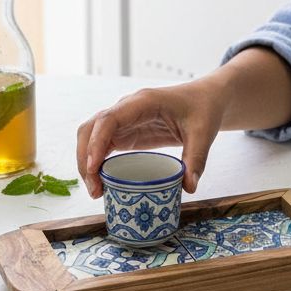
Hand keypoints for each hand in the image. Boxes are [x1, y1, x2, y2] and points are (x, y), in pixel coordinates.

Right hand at [76, 81, 224, 197]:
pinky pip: (102, 144)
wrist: (205, 100)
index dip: (97, 142)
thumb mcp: (204, 133)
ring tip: (96, 191)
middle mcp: (127, 108)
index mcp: (144, 102)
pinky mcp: (126, 131)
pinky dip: (96, 162)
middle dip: (85, 157)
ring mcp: (124, 120)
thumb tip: (188, 188)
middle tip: (95, 189)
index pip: (110, 118)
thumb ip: (196, 159)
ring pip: (91, 137)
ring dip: (87, 162)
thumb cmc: (203, 109)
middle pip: (92, 128)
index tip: (93, 168)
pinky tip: (101, 182)